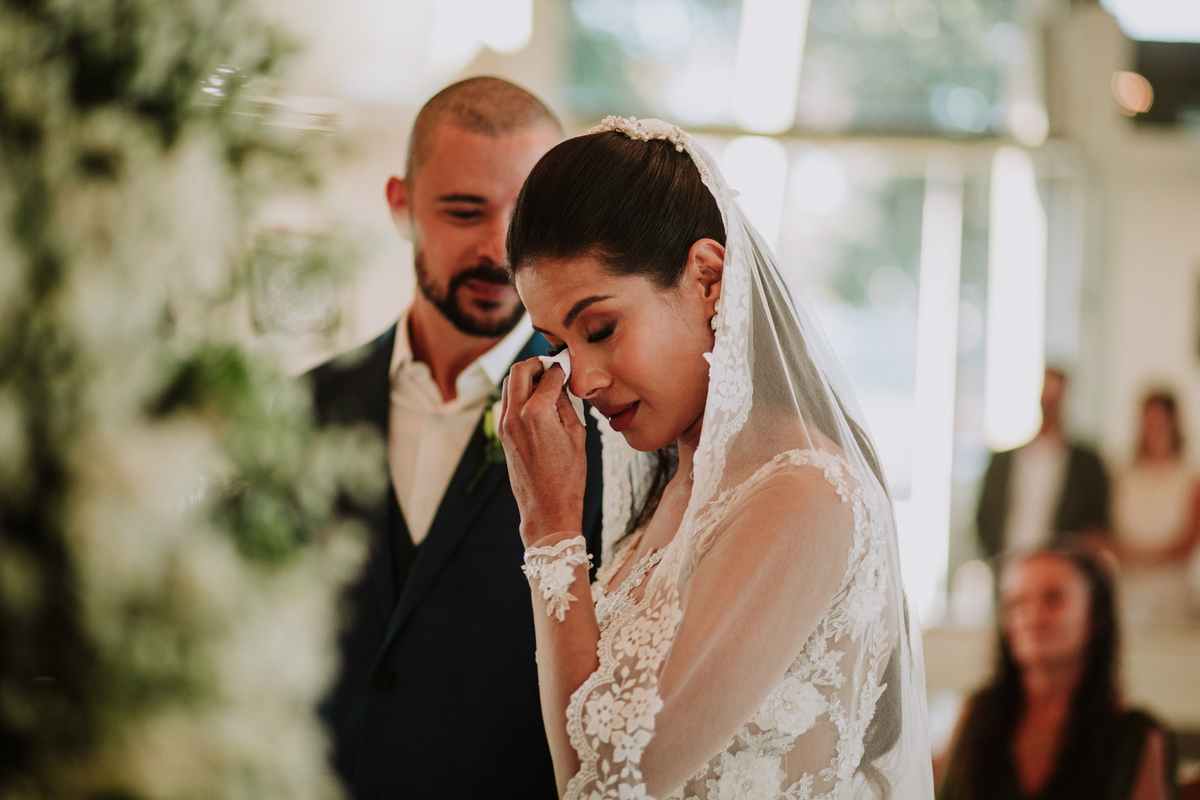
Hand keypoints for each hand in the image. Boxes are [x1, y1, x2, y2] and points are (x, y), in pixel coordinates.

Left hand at [498, 358, 587, 546]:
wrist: (547, 507)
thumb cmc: (568, 476)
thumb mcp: (577, 434)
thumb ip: (566, 403)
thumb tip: (561, 384)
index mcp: (537, 412)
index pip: (549, 375)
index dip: (561, 368)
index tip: (569, 366)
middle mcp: (515, 414)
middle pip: (520, 370)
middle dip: (537, 363)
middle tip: (553, 367)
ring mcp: (504, 424)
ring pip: (509, 383)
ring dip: (526, 376)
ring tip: (546, 383)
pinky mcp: (502, 433)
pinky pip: (507, 401)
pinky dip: (520, 393)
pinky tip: (538, 401)